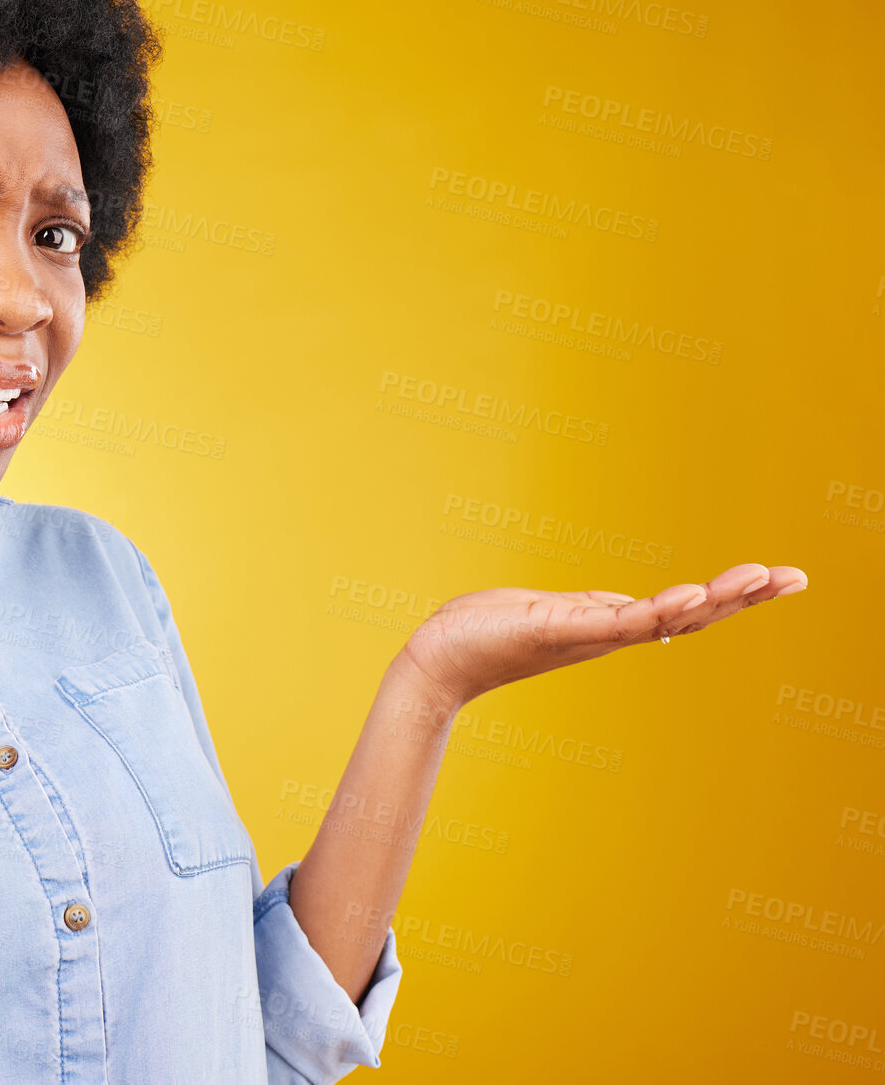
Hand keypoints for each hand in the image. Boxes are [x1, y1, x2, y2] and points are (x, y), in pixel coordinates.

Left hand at [395, 562, 808, 711]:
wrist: (439, 659)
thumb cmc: (486, 631)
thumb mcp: (552, 611)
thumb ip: (592, 609)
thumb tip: (625, 606)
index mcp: (609, 625)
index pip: (683, 610)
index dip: (732, 596)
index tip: (780, 577)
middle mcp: (608, 634)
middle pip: (691, 616)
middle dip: (744, 598)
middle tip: (796, 577)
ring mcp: (588, 634)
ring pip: (664, 618)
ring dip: (713, 600)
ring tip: (760, 578)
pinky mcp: (560, 629)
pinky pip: (615, 622)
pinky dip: (653, 611)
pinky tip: (687, 597)